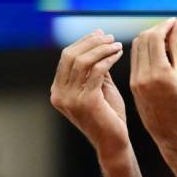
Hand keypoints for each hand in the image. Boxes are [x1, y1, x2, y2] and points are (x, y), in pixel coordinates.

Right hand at [50, 30, 127, 154]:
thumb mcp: (99, 88)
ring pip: (83, 61)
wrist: (114, 142)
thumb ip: (95, 68)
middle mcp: (59, 94)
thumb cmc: (109, 116)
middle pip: (71, 56)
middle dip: (92, 42)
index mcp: (58, 90)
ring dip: (101, 49)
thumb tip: (98, 41)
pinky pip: (96, 71)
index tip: (100, 34)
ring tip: (116, 44)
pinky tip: (119, 54)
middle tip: (110, 37)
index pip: (66, 57)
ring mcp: (70, 98)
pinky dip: (108, 59)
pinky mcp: (86, 101)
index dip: (83, 42)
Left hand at [130, 17, 176, 147]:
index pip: (155, 38)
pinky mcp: (132, 85)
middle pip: (143, 39)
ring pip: (136, 48)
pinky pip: (135, 59)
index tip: (175, 21)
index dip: (165, 26)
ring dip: (149, 38)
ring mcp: (136, 81)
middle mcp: (144, 76)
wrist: (174, 131)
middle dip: (156, 29)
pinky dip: (144, 50)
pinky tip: (158, 52)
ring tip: (165, 39)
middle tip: (171, 28)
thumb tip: (176, 25)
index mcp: (160, 73)